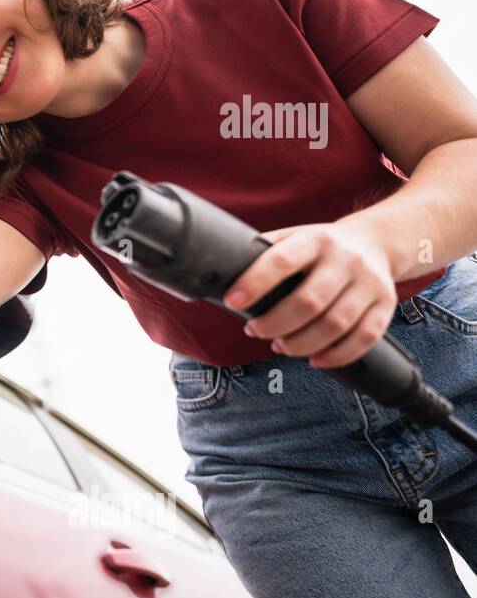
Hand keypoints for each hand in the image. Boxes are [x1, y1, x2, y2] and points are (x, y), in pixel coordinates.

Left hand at [225, 221, 397, 368]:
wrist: (376, 241)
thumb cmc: (318, 247)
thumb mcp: (291, 238)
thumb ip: (260, 255)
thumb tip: (212, 277)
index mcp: (314, 239)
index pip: (282, 260)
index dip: (255, 283)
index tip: (233, 302)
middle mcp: (345, 260)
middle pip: (310, 302)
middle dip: (275, 324)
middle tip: (255, 331)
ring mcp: (369, 283)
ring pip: (336, 324)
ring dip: (302, 344)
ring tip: (280, 347)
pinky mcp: (386, 305)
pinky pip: (364, 339)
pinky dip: (336, 356)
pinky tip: (314, 360)